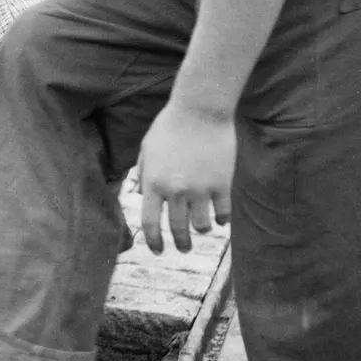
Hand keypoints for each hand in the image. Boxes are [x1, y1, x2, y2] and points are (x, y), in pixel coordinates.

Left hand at [137, 99, 234, 254]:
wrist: (199, 109)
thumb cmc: (170, 126)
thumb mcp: (147, 148)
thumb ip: (142, 172)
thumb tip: (137, 193)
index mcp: (153, 182)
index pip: (150, 222)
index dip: (154, 241)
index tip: (158, 251)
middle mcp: (175, 190)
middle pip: (176, 229)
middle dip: (180, 244)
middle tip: (183, 249)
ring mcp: (200, 188)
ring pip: (201, 226)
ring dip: (201, 231)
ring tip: (201, 230)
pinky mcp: (222, 184)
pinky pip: (223, 214)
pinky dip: (221, 220)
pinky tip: (220, 219)